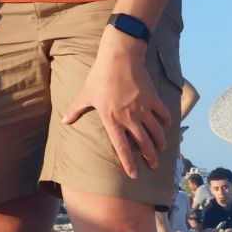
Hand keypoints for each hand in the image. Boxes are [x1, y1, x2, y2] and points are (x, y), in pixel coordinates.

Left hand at [63, 31, 168, 177]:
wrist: (119, 57)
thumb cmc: (100, 75)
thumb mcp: (85, 94)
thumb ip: (76, 109)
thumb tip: (65, 121)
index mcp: (112, 120)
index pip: (121, 147)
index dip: (128, 163)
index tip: (133, 174)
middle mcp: (129, 118)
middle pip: (143, 144)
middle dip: (150, 157)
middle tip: (154, 165)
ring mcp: (143, 109)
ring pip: (156, 132)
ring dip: (160, 142)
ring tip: (162, 149)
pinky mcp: (153, 99)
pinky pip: (162, 114)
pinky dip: (165, 120)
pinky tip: (166, 124)